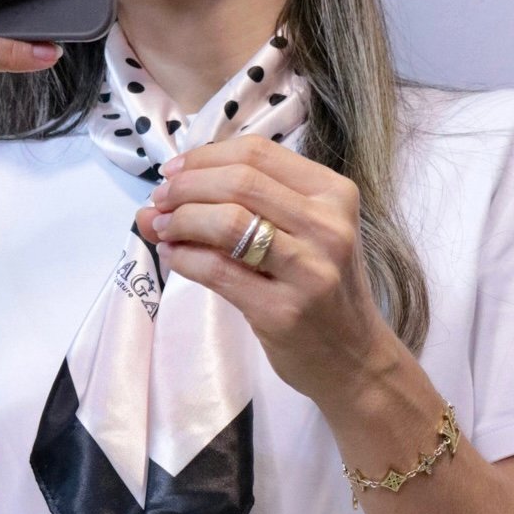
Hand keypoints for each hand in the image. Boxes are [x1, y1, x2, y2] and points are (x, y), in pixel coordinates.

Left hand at [135, 134, 401, 408]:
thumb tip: (164, 191)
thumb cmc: (324, 293)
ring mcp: (308, 270)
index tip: (174, 172)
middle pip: (239, 182)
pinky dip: (185, 259)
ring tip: (161, 228)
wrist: (354, 361)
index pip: (258, 153)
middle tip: (160, 200)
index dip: (205, 156)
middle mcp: (327, 227)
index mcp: (334, 195)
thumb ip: (250, 206)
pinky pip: (219, 271)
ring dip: (181, 220)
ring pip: (228, 222)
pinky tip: (174, 257)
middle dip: (186, 186)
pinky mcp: (283, 311)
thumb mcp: (306, 236)